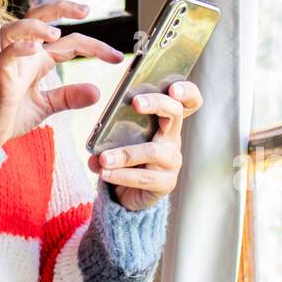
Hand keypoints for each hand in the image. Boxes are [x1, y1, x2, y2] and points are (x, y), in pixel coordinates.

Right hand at [0, 0, 124, 147]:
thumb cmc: (14, 114)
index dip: (95, 46)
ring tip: (55, 33)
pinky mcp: (1, 78)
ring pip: (15, 29)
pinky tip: (33, 50)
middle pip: (38, 17)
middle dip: (60, 8)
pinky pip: (5, 56)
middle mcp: (25, 55)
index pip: (70, 43)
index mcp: (40, 60)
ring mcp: (11, 64)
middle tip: (85, 10)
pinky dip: (19, 49)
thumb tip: (98, 91)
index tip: (117, 57)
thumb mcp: (49, 105)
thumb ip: (70, 96)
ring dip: (35, 26)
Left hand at [86, 80, 203, 210]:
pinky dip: (122, 174)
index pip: (185, 100)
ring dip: (125, 154)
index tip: (173, 87)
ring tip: (104, 158)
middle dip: (157, 103)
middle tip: (136, 102)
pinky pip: (144, 177)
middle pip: (175, 112)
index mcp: (163, 121)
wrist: (128, 194)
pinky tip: (105, 173)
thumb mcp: (117, 140)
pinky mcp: (166, 182)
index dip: (187, 91)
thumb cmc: (124, 159)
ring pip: (152, 151)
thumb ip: (107, 134)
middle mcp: (172, 137)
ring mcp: (172, 160)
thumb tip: (95, 144)